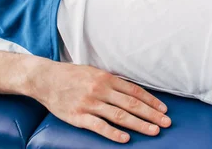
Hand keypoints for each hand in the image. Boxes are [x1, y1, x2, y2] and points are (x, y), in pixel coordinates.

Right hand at [28, 60, 171, 142]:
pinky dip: (113, 133)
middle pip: (131, 104)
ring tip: (153, 130)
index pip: (135, 91)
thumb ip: (112, 82)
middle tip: (166, 122)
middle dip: (151, 114)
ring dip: (139, 124)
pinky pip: (98, 126)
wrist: (45, 79)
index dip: (151, 101)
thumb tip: (132, 91)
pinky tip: (126, 139)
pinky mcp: (78, 116)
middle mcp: (101, 90)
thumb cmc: (72, 76)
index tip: (164, 109)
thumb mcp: (95, 72)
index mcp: (107, 78)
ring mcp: (89, 104)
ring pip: (119, 115)